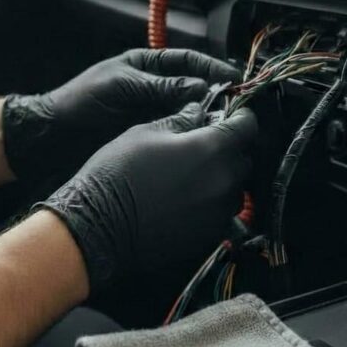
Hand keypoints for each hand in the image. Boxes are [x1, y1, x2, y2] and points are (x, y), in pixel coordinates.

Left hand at [2, 49, 237, 179]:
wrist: (54, 135)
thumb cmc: (79, 102)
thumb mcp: (122, 87)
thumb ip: (160, 87)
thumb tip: (200, 88)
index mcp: (145, 65)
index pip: (187, 61)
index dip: (212, 68)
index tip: (234, 78)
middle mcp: (153, 87)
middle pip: (192, 87)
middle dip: (214, 95)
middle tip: (235, 106)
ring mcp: (151, 112)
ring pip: (187, 112)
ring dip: (204, 117)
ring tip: (223, 125)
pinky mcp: (148, 134)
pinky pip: (175, 132)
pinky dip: (189, 135)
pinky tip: (202, 141)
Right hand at [38, 103, 257, 293]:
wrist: (99, 227)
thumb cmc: (118, 173)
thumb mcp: (145, 133)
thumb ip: (180, 120)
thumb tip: (198, 110)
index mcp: (212, 149)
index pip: (247, 126)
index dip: (239, 117)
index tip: (230, 115)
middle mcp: (224, 182)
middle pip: (243, 158)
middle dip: (229, 148)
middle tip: (203, 144)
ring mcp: (219, 213)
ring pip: (234, 187)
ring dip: (221, 177)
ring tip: (191, 175)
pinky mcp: (209, 236)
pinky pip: (221, 213)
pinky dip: (210, 203)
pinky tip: (184, 200)